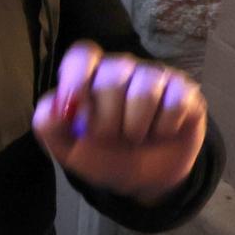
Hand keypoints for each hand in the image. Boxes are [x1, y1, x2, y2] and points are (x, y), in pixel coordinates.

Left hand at [31, 40, 207, 202]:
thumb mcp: (66, 147)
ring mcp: (154, 77)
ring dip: (136, 126)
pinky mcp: (185, 91)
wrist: (143, 179)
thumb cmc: (101, 155)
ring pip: (145, 89)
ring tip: (135, 138)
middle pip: (112, 74)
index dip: (78, 76)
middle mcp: (121, 69)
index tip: (75, 105)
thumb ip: (49, 125)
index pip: (82, 55)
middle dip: (107, 117)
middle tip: (110, 137)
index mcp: (88, 75)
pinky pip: (176, 102)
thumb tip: (57, 107)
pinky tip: (161, 133)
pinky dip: (165, 128)